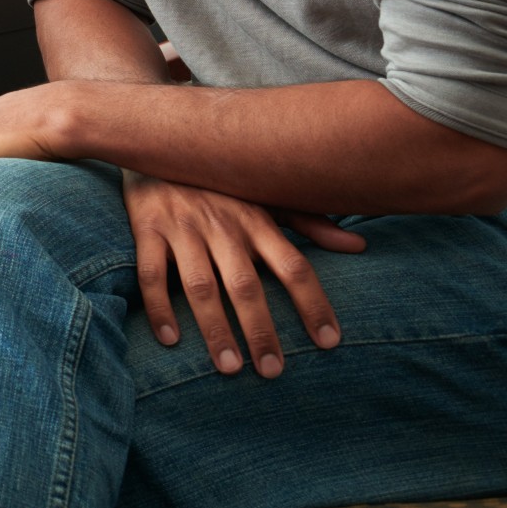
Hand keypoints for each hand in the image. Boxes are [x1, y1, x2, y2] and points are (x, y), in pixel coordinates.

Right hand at [123, 170, 365, 377]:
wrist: (154, 136)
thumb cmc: (218, 177)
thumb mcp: (266, 193)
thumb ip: (311, 222)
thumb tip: (360, 245)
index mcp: (255, 219)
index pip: (294, 266)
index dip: (313, 304)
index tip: (328, 342)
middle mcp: (222, 225)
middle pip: (246, 284)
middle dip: (261, 330)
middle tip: (273, 371)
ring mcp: (182, 227)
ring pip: (200, 286)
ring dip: (215, 329)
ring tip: (229, 367)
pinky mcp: (146, 228)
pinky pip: (151, 273)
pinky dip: (159, 307)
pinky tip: (170, 339)